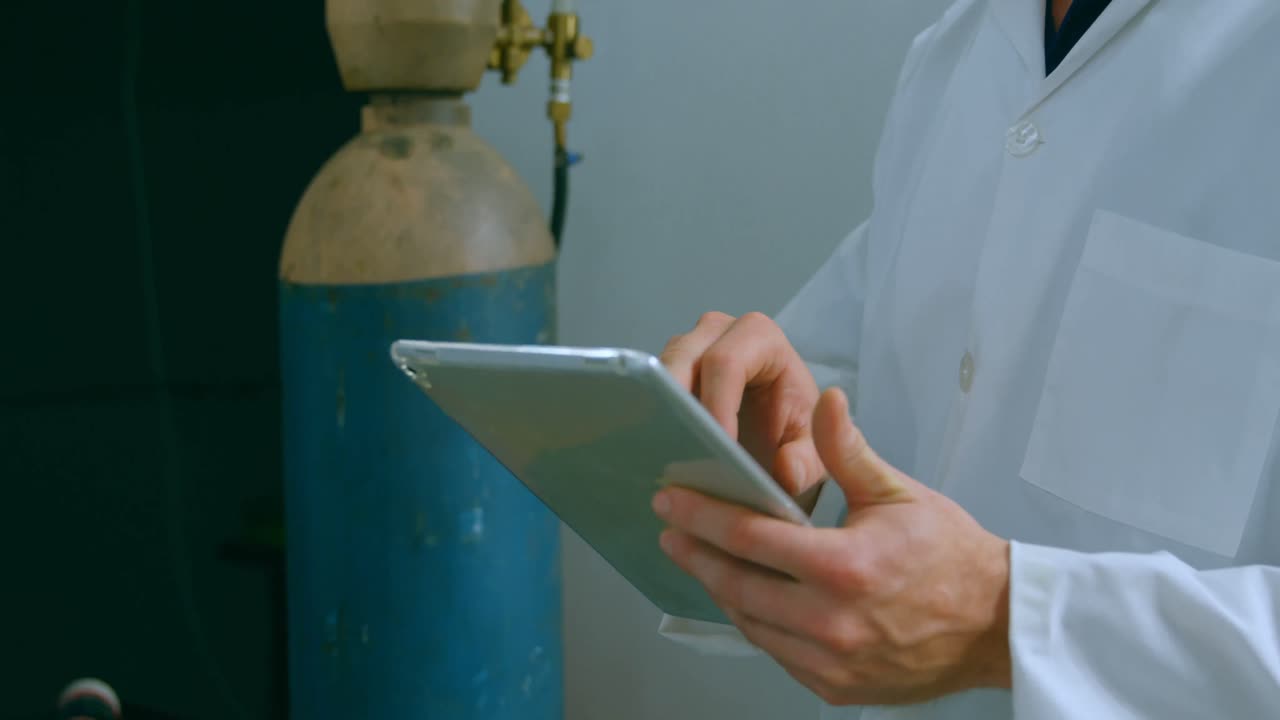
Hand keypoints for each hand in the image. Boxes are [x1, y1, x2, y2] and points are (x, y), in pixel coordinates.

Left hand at [652, 388, 1011, 705]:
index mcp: (845, 567)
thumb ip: (848, 451)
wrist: (995, 625)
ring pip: (751, 623)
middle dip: (697, 554)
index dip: (704, 516)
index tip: (672, 500)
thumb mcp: (898, 494)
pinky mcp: (834, 688)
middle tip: (670, 529)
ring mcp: (831, 662)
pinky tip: (742, 595)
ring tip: (698, 558)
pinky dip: (754, 621)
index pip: (752, 536)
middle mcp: (832, 622)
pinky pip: (775, 651)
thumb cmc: (950, 556)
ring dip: (720, 589)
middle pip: (738, 585)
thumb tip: (825, 399)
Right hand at [659, 311, 824, 498]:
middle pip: (683, 358)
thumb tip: (786, 469)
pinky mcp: (668, 367)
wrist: (776, 435)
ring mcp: (688, 346)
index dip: (716, 404)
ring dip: (662, 411)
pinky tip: (659, 445)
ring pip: (660, 371)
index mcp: (761, 337)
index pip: (727, 362)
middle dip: (680, 406)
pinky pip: (650, 386)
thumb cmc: (793, 432)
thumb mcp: (813, 454)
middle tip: (684, 453)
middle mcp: (719, 330)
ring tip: (672, 452)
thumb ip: (808, 462)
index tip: (719, 448)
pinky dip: (653, 414)